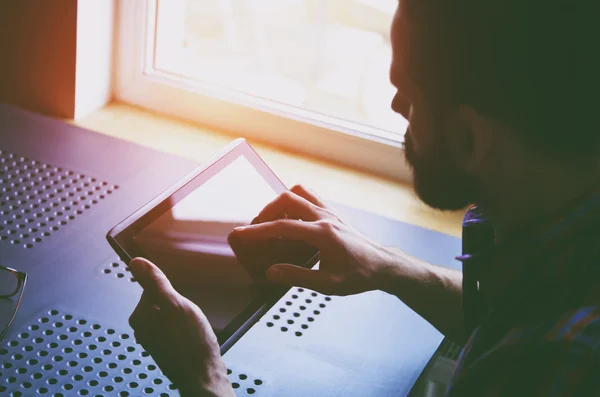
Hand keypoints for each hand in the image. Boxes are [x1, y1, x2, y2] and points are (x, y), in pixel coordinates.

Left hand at [128, 258, 234, 396]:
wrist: (204, 375)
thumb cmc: (191, 343)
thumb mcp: (176, 305)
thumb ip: (156, 283)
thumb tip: (136, 263)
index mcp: (140, 316)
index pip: (153, 287)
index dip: (172, 290)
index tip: (182, 300)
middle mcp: (142, 328)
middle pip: (163, 300)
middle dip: (179, 304)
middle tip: (189, 316)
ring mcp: (154, 339)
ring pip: (171, 314)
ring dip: (184, 316)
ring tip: (193, 327)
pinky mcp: (165, 347)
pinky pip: (175, 328)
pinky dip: (186, 328)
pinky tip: (193, 336)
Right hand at [228, 185, 390, 295]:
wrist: (383, 265)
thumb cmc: (360, 275)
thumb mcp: (328, 284)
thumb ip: (297, 277)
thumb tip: (272, 272)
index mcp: (323, 234)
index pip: (283, 226)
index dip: (258, 230)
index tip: (241, 233)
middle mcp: (325, 217)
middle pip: (288, 199)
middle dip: (266, 211)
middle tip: (257, 228)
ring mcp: (329, 212)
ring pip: (298, 192)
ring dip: (280, 202)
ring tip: (272, 220)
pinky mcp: (332, 213)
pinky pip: (309, 197)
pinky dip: (294, 202)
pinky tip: (290, 219)